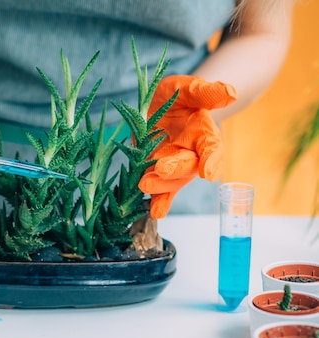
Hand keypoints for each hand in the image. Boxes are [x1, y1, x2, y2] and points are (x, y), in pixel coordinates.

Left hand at [139, 75, 236, 217]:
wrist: (160, 105)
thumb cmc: (178, 96)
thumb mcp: (189, 88)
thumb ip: (206, 92)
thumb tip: (230, 92)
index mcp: (205, 134)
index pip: (212, 149)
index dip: (212, 160)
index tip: (209, 172)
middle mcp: (192, 154)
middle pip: (189, 167)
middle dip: (176, 170)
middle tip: (162, 169)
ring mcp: (174, 165)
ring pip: (172, 181)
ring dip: (161, 186)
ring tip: (145, 184)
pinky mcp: (156, 171)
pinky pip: (160, 190)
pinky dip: (159, 202)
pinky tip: (155, 213)